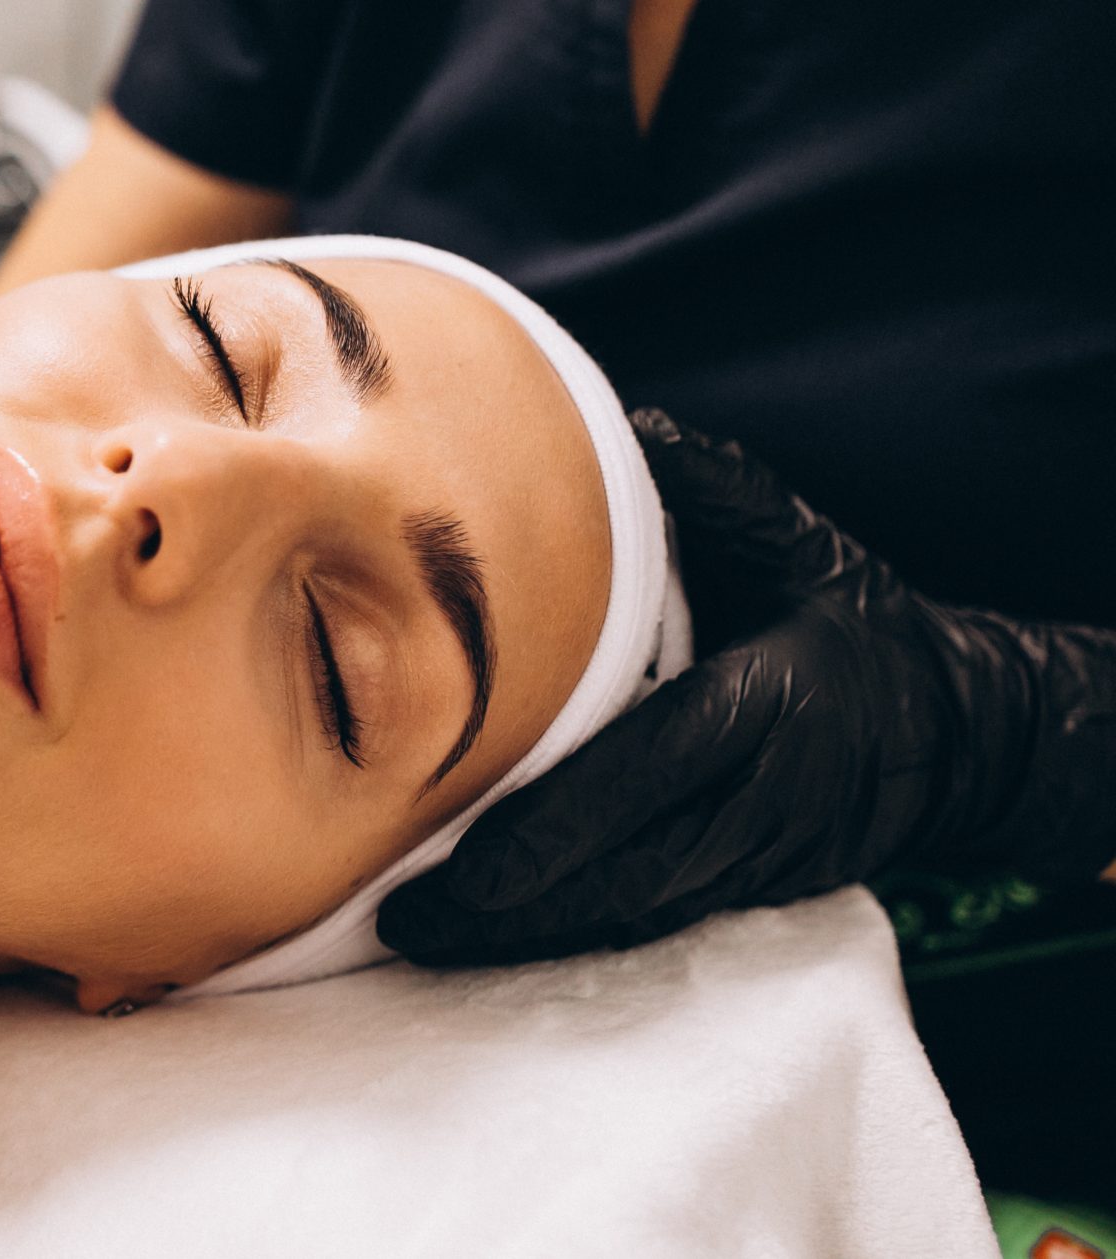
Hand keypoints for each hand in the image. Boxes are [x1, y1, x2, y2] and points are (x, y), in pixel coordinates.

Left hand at [378, 409, 1115, 965]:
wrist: (963, 732)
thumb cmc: (851, 620)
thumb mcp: (799, 544)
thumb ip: (716, 490)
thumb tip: (632, 428)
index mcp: (769, 705)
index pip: (647, 776)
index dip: (557, 829)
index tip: (469, 863)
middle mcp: (763, 799)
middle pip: (625, 871)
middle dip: (514, 904)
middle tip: (405, 918)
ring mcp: (759, 858)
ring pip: (632, 911)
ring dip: (527, 934)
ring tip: (420, 937)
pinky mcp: (751, 890)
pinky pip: (650, 921)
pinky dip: (571, 932)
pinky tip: (488, 940)